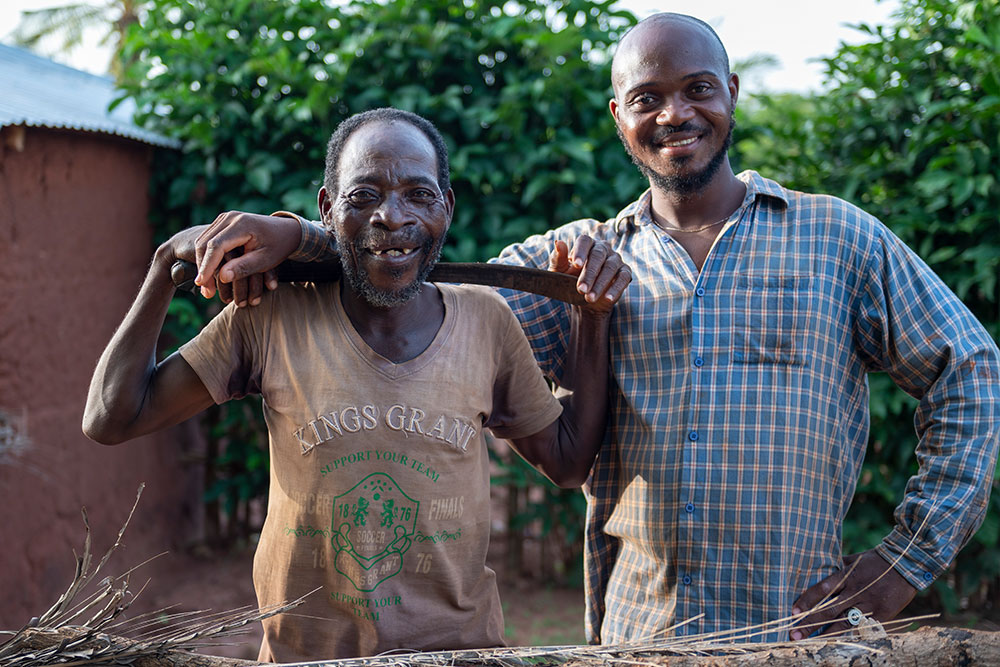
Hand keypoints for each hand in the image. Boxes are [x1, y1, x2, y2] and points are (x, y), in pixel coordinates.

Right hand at [194, 211, 302, 305]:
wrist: (287, 230)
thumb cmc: (279, 246)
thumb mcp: (265, 259)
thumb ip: (244, 267)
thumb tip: (222, 277)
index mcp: (241, 224)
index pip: (216, 246)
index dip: (207, 266)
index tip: (201, 284)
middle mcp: (230, 217)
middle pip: (205, 243)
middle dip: (202, 267)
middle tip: (204, 290)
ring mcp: (225, 218)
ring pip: (203, 241)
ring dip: (202, 263)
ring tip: (205, 286)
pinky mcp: (224, 223)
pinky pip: (209, 239)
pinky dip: (207, 257)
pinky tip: (209, 273)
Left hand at [548, 236, 630, 313]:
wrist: (584, 297)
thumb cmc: (569, 279)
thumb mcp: (560, 271)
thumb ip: (558, 258)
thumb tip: (559, 243)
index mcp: (587, 244)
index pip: (585, 241)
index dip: (581, 251)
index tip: (576, 265)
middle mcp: (603, 248)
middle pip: (598, 255)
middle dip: (589, 274)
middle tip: (581, 289)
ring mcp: (615, 259)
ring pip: (610, 267)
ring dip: (600, 284)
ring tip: (590, 298)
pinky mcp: (625, 272)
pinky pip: (623, 278)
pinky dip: (616, 288)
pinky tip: (607, 298)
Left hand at [790, 550, 917, 639]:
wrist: (906, 565)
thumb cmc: (875, 560)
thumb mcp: (853, 559)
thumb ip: (836, 566)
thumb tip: (815, 570)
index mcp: (847, 575)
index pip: (822, 589)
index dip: (807, 601)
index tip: (793, 612)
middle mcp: (856, 591)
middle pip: (829, 610)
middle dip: (810, 623)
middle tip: (793, 634)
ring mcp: (869, 604)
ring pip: (844, 623)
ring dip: (825, 634)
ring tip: (809, 643)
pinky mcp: (882, 614)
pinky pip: (862, 627)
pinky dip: (848, 634)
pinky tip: (834, 642)